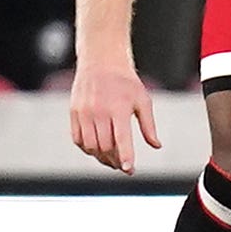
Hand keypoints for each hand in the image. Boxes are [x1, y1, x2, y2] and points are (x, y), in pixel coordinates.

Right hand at [68, 58, 158, 172]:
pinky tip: (97, 150)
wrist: (101, 62)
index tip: (129, 169)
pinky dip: (87, 149)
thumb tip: (156, 146)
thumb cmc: (126, 83)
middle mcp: (99, 111)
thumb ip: (148, 125)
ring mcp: (84, 113)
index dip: (125, 156)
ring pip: (90, 146)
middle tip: (124, 166)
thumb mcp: (143, 101)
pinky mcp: (74, 113)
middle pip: (105, 147)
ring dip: (101, 158)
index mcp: (119, 109)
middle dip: (115, 161)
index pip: (121, 139)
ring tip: (112, 161)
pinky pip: (78, 139)